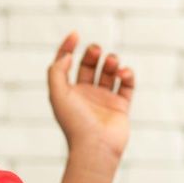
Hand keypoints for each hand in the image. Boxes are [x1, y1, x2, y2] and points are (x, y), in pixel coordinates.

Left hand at [49, 32, 133, 182]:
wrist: (95, 147)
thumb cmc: (75, 123)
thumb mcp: (57, 94)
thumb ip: (56, 71)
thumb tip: (66, 55)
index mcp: (69, 91)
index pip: (67, 63)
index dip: (68, 47)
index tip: (75, 35)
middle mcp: (86, 94)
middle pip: (90, 64)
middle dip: (93, 53)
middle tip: (96, 51)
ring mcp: (105, 99)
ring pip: (110, 72)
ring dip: (111, 61)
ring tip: (112, 64)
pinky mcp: (122, 106)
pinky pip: (127, 84)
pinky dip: (127, 75)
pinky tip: (123, 73)